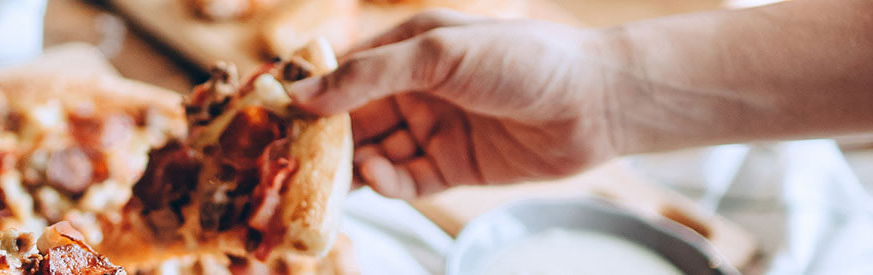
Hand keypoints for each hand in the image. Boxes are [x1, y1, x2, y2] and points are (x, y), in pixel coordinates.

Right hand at [288, 10, 624, 198]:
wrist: (596, 101)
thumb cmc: (525, 59)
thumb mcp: (438, 53)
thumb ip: (369, 76)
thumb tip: (304, 93)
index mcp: (409, 48)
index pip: (345, 74)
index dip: (311, 94)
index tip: (276, 115)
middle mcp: (418, 89)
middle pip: (355, 119)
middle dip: (326, 138)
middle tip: (294, 159)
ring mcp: (435, 128)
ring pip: (375, 152)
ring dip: (353, 164)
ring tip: (336, 175)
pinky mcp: (454, 167)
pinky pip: (406, 179)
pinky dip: (387, 182)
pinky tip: (379, 179)